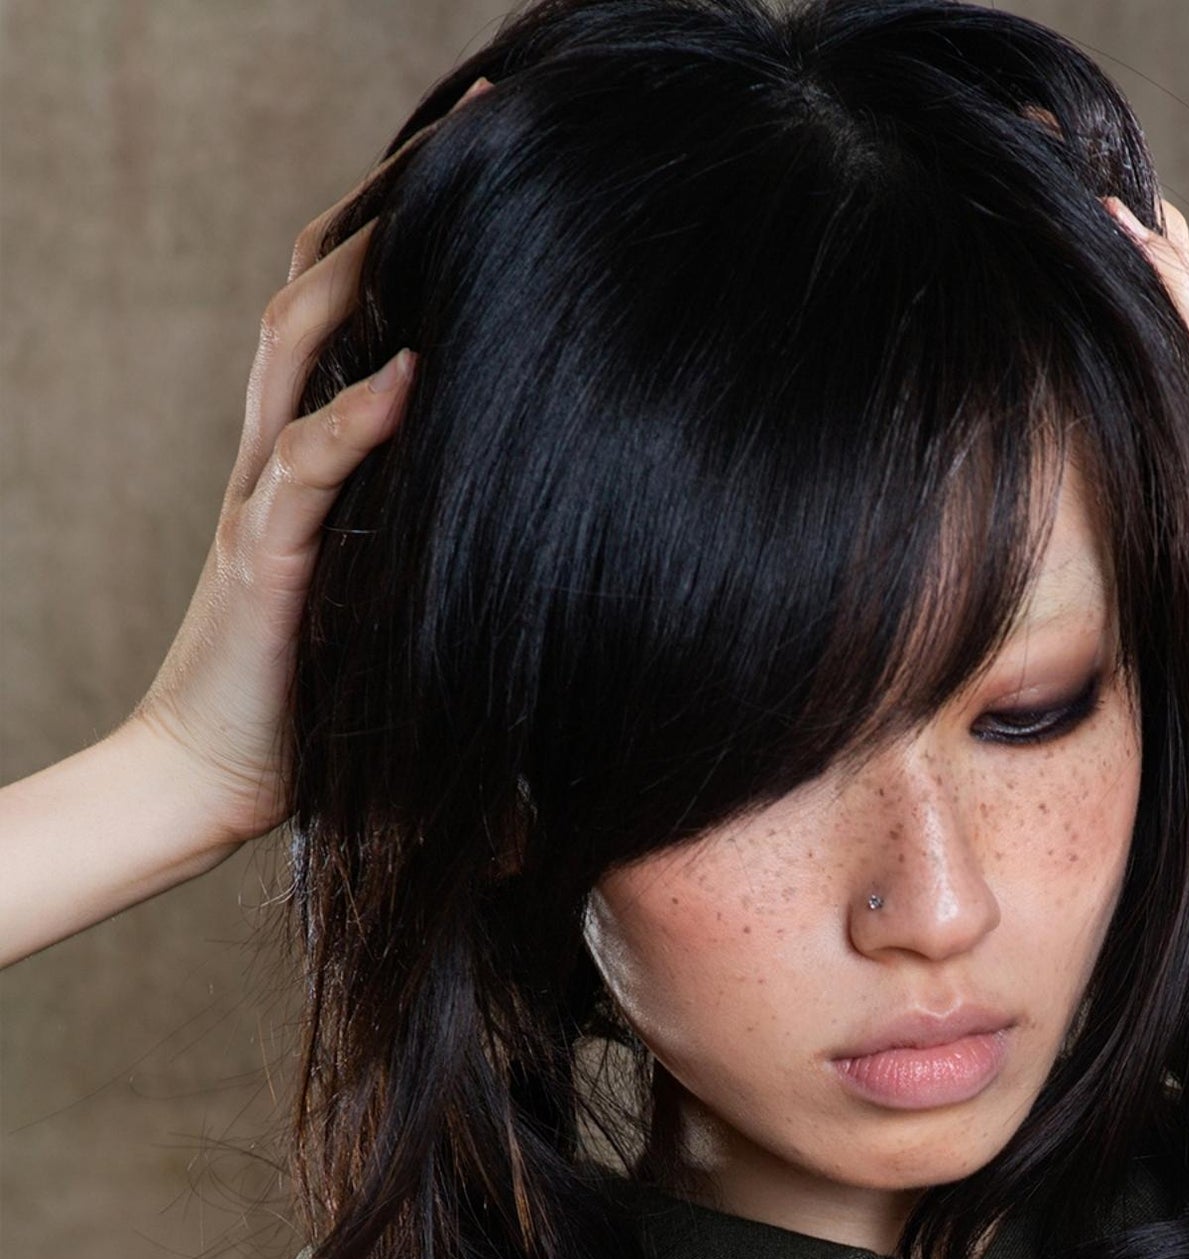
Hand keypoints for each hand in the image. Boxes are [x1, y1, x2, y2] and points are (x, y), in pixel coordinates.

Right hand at [128, 84, 488, 847]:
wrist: (205, 782)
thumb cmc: (311, 706)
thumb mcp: (398, 599)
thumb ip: (444, 544)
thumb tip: (556, 532)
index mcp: (307, 450)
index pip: (345, 299)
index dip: (401, 219)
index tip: (486, 153)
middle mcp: (278, 449)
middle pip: (319, 281)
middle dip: (393, 195)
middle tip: (476, 121)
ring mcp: (264, 498)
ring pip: (300, 342)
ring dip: (371, 267)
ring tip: (443, 196)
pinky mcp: (266, 564)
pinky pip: (307, 469)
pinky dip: (360, 417)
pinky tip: (418, 372)